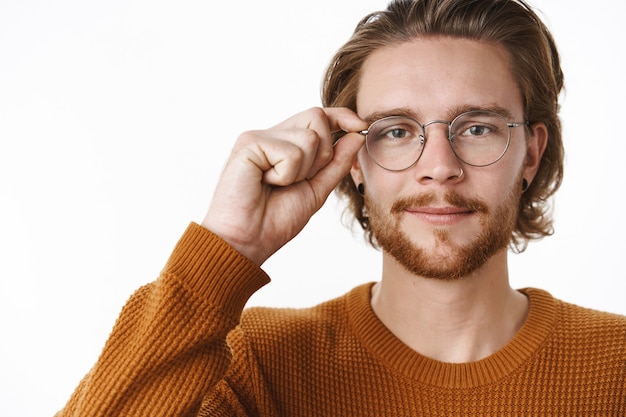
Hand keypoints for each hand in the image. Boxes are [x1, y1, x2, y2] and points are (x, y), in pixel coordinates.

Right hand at [202, 107, 366, 264]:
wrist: (248, 240)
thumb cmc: (274, 220)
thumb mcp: (316, 190)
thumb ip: (336, 163)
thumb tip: (356, 136)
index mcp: (286, 144)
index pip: (319, 117)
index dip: (342, 117)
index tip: (361, 126)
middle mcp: (272, 135)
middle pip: (317, 117)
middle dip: (323, 154)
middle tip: (299, 180)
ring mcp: (259, 137)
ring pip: (309, 137)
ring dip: (302, 170)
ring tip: (278, 185)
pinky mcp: (249, 143)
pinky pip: (291, 152)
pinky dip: (286, 175)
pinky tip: (266, 183)